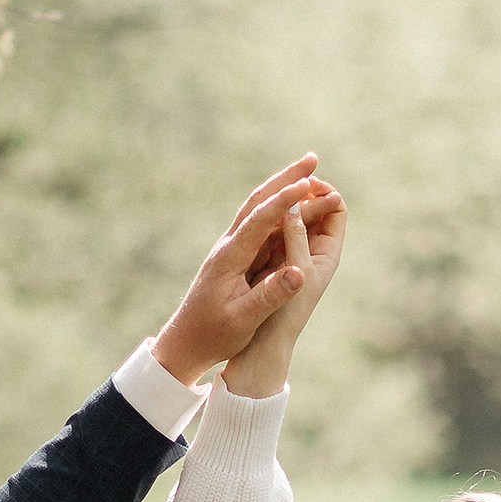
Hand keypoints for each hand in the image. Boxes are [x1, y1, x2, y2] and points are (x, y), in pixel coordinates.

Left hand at [152, 157, 335, 388]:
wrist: (187, 342)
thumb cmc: (213, 334)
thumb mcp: (243, 320)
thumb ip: (270, 296)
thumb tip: (300, 273)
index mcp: (230, 256)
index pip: (259, 219)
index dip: (284, 200)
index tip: (308, 184)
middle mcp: (230, 245)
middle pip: (258, 202)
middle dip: (286, 179)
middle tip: (313, 159)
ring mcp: (233, 248)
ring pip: (259, 210)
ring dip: (284, 189)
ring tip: (309, 174)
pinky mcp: (237, 257)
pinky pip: (262, 226)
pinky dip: (280, 210)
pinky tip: (294, 204)